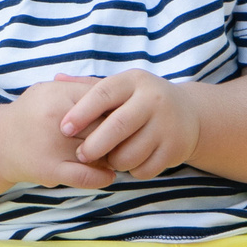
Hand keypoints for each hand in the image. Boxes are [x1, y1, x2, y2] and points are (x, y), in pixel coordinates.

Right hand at [0, 78, 117, 190]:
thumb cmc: (35, 113)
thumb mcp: (53, 90)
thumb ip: (83, 87)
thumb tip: (120, 92)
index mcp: (58, 95)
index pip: (103, 100)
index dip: (119, 109)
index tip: (126, 116)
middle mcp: (56, 119)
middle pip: (104, 126)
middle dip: (118, 134)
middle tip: (127, 139)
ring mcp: (53, 146)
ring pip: (98, 151)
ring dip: (111, 155)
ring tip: (117, 155)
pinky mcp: (50, 169)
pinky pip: (84, 176)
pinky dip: (101, 177)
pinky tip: (109, 175)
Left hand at [61, 70, 200, 179]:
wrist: (189, 114)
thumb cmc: (141, 101)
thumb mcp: (121, 87)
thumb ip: (89, 86)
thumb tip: (57, 77)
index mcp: (134, 81)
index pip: (102, 95)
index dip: (80, 114)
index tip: (64, 129)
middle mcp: (153, 99)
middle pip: (117, 127)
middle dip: (94, 145)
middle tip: (80, 155)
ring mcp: (167, 124)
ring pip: (130, 154)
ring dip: (114, 161)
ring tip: (110, 157)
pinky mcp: (176, 148)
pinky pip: (144, 169)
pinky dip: (133, 170)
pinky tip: (132, 162)